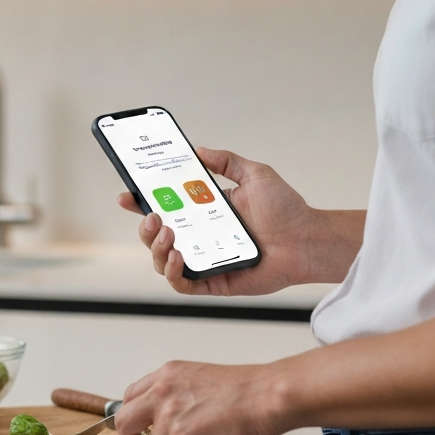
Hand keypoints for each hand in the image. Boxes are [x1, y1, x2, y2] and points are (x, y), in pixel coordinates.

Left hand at [114, 361, 282, 434]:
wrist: (269, 395)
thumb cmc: (248, 390)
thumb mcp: (201, 380)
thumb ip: (178, 395)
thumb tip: (170, 420)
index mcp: (167, 374)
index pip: (131, 397)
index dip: (135, 420)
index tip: (143, 433)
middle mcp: (162, 391)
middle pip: (124, 422)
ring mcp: (169, 414)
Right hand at [117, 147, 364, 296]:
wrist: (307, 238)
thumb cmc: (286, 210)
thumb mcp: (254, 174)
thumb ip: (226, 161)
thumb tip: (198, 150)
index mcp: (205, 213)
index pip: (165, 209)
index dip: (141, 204)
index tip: (127, 195)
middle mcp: (201, 238)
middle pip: (156, 237)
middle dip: (145, 228)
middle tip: (152, 216)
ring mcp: (205, 261)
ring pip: (163, 262)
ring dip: (156, 248)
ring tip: (166, 234)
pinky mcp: (214, 282)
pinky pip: (183, 284)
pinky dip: (173, 273)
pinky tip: (177, 256)